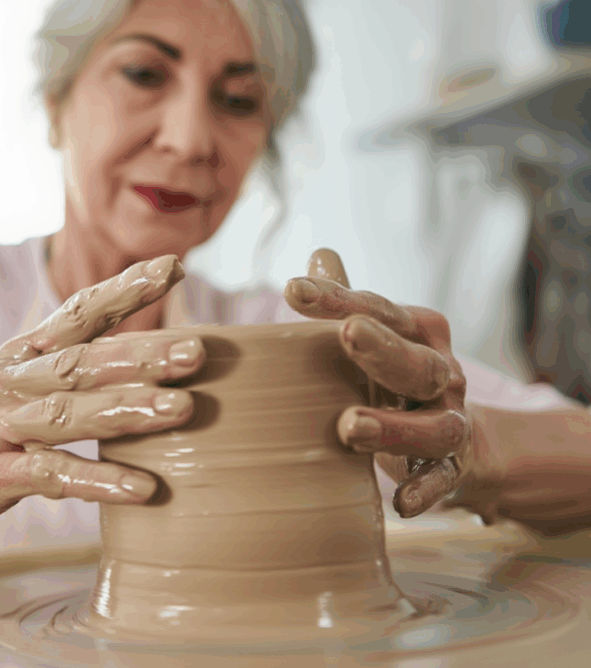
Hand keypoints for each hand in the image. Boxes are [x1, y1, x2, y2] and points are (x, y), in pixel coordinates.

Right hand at [0, 256, 204, 546]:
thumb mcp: (17, 386)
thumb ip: (71, 368)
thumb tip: (147, 354)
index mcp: (20, 355)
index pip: (76, 312)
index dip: (123, 289)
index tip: (173, 266)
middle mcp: (8, 382)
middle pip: (80, 362)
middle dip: (140, 354)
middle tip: (196, 352)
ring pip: (68, 414)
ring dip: (126, 410)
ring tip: (180, 410)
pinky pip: (51, 475)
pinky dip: (98, 480)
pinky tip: (142, 488)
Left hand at [284, 250, 472, 518]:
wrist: (463, 441)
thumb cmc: (400, 378)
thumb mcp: (380, 337)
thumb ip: (351, 301)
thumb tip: (320, 253)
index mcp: (419, 334)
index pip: (380, 310)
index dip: (339, 298)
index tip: (291, 290)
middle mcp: (442, 374)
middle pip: (418, 362)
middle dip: (383, 349)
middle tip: (347, 334)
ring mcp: (450, 423)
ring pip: (433, 426)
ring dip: (393, 426)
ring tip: (347, 426)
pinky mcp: (453, 469)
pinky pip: (442, 480)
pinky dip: (423, 489)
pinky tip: (400, 501)